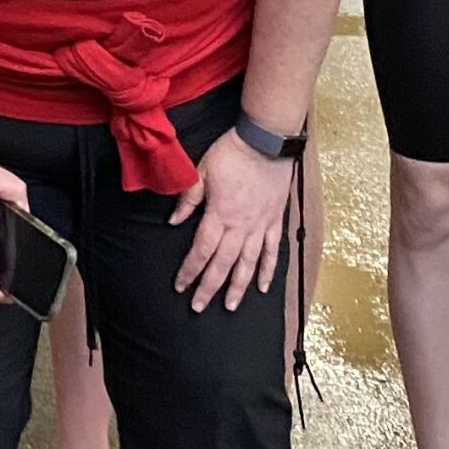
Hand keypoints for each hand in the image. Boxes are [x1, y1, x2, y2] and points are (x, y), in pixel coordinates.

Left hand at [169, 130, 294, 310]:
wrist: (266, 142)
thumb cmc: (233, 153)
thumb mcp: (201, 171)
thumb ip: (188, 199)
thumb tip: (173, 220)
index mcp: (219, 215)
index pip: (201, 252)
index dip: (189, 271)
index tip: (180, 286)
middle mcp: (240, 227)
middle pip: (222, 265)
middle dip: (209, 288)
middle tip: (199, 307)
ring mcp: (260, 226)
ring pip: (248, 264)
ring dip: (238, 287)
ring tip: (229, 306)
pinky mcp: (274, 221)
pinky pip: (272, 252)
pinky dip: (268, 271)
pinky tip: (263, 287)